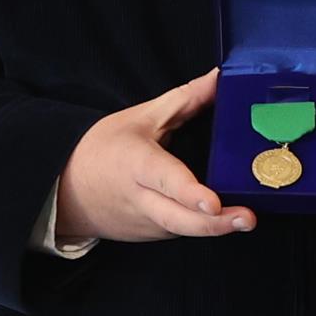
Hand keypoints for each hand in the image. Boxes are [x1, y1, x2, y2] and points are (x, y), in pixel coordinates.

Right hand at [53, 70, 256, 242]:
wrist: (67, 190)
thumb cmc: (105, 149)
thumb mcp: (141, 117)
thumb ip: (185, 99)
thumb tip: (220, 78)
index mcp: (137, 164)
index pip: (165, 180)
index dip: (190, 193)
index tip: (213, 202)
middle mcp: (141, 200)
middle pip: (180, 219)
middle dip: (216, 223)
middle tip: (248, 219)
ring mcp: (147, 224)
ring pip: (184, 229)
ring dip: (214, 228)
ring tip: (244, 220)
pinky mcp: (152, 237)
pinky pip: (181, 231)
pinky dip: (202, 226)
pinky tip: (225, 220)